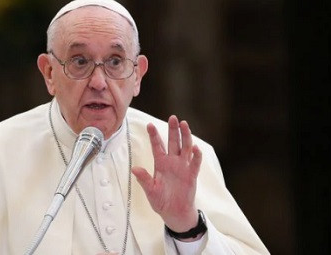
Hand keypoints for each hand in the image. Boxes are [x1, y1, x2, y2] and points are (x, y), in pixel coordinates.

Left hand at [131, 115, 202, 231]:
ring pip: (185, 147)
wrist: (174, 212)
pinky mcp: (191, 174)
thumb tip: (134, 169)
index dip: (154, 135)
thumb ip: (144, 179)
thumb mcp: (150, 190)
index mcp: (160, 163)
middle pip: (173, 142)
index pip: (157, 146)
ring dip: (186, 136)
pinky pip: (194, 163)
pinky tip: (196, 148)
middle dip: (173, 130)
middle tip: (173, 117)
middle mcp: (172, 162)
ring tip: (184, 125)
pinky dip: (196, 155)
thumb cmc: (161, 201)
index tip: (149, 125)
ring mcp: (183, 167)